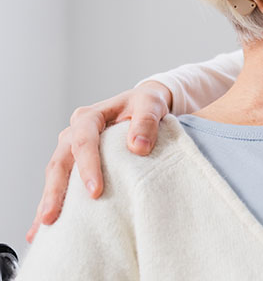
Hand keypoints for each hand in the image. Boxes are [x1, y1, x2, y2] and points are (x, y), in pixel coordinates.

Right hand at [26, 80, 171, 242]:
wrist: (144, 104)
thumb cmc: (146, 104)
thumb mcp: (151, 104)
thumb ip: (146, 121)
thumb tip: (138, 147)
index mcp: (90, 117)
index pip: (84, 142)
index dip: (88, 166)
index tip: (95, 192)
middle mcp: (74, 132)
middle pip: (60, 161)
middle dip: (55, 190)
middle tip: (52, 216)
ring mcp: (71, 148)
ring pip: (55, 174)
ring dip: (49, 199)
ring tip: (45, 225)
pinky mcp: (75, 162)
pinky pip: (60, 182)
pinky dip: (52, 201)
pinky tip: (42, 225)